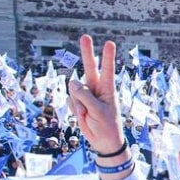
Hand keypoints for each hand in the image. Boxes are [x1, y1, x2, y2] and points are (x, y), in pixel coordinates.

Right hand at [68, 35, 123, 153]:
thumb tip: (72, 81)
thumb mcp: (98, 111)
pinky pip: (70, 101)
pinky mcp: (76, 102)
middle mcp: (96, 88)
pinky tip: (83, 116)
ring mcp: (85, 95)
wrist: (103, 142)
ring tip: (88, 115)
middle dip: (87, 52)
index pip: (107, 70)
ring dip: (79, 104)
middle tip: (85, 37)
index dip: (107, 57)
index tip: (110, 43)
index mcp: (107, 89)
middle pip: (90, 67)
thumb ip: (85, 96)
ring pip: (74, 91)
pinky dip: (74, 110)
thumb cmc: (107, 126)